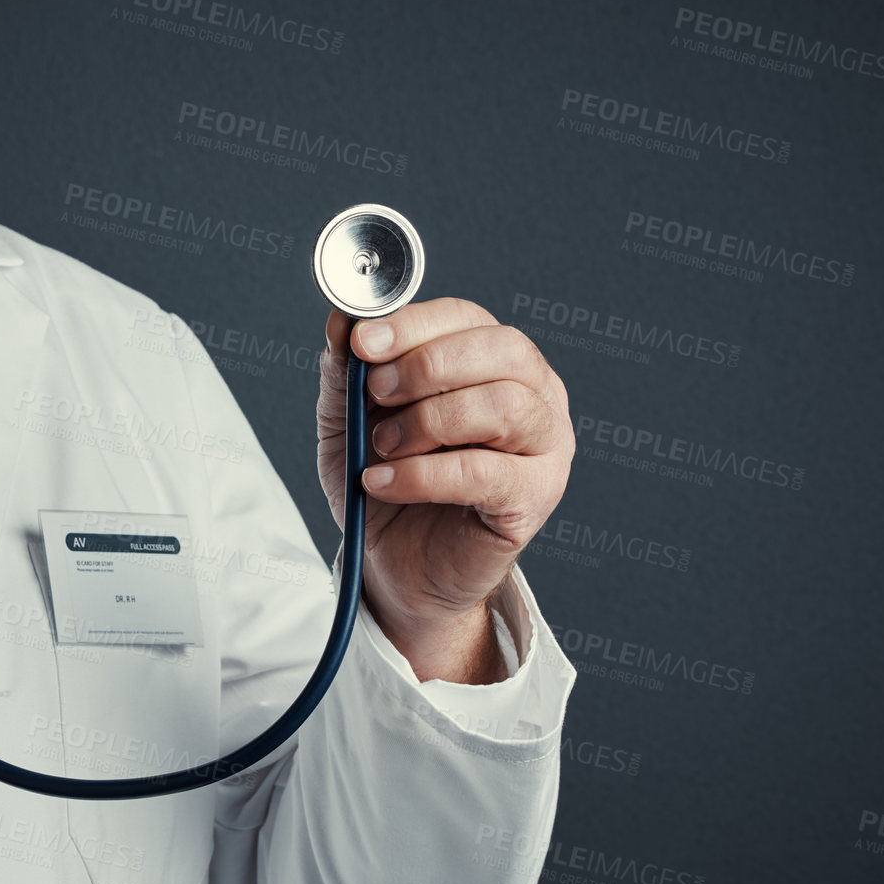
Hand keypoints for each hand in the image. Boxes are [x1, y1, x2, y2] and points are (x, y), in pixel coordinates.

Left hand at [316, 298, 573, 682]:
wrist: (395, 566)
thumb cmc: (384, 485)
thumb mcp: (349, 423)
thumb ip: (346, 373)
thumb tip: (339, 322)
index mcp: (490, 361)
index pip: (468, 318)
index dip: (414, 324)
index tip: (361, 342)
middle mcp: (533, 394)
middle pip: (504, 350)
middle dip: (428, 364)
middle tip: (375, 391)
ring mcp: (544, 447)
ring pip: (504, 407)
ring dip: (428, 421)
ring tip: (380, 446)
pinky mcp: (533, 499)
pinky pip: (486, 473)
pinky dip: (424, 474)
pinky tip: (382, 482)